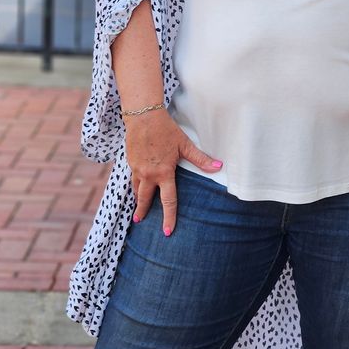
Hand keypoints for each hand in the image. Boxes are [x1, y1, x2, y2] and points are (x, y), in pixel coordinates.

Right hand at [124, 109, 222, 235]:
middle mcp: (148, 174)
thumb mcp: (185, 144)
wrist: (143, 116)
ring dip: (137, 199)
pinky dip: (134, 184)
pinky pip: (132, 177)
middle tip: (140, 222)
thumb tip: (218, 167)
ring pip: (136, 188)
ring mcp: (137, 168)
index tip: (167, 232)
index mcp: (163, 172)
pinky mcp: (130, 161)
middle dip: (143, 211)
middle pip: (145, 198)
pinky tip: (136, 185)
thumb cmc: (166, 129)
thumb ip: (200, 159)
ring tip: (137, 208)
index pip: (168, 200)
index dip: (169, 217)